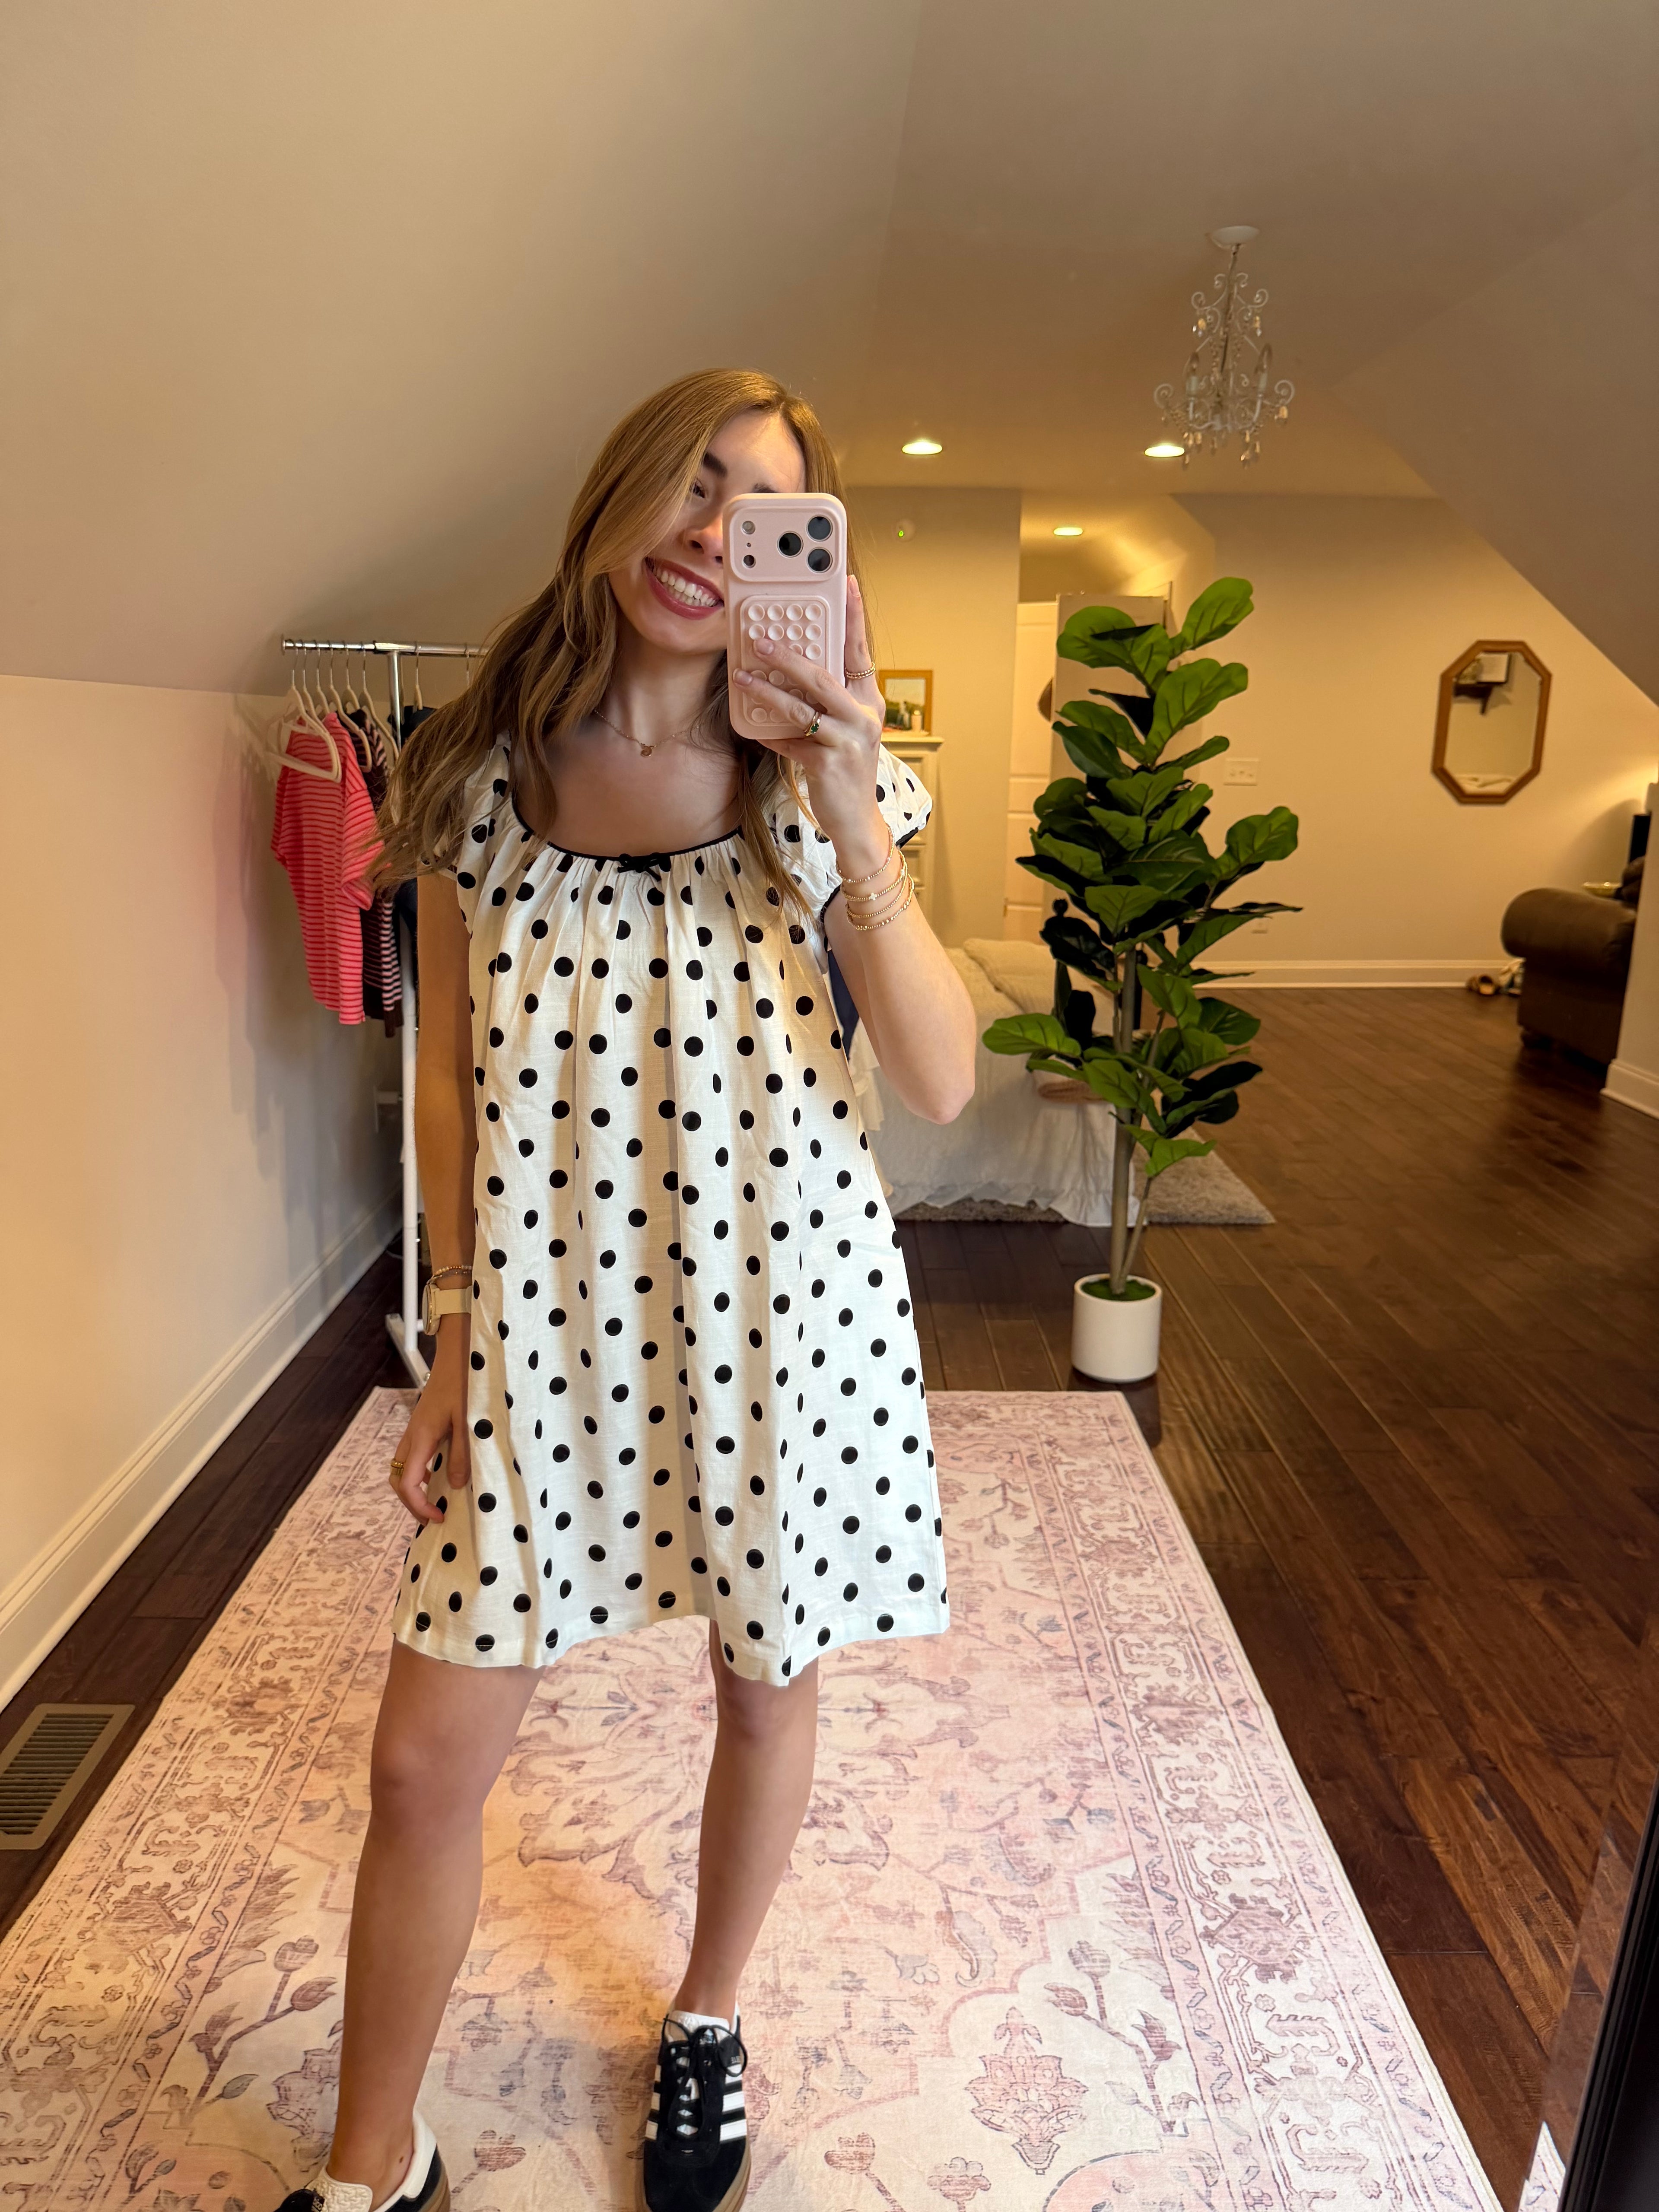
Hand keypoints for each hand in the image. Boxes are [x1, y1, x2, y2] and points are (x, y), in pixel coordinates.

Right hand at [387, 1323, 471, 1522]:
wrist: (457, 1357)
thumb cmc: (464, 1385)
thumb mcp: (468, 1422)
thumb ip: (462, 1455)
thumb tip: (456, 1486)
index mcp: (421, 1438)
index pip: (406, 1483)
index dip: (418, 1506)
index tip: (438, 1517)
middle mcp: (411, 1437)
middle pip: (397, 1480)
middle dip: (411, 1503)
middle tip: (434, 1516)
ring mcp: (414, 1432)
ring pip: (401, 1468)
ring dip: (414, 1489)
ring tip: (435, 1501)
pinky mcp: (422, 1427)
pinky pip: (412, 1457)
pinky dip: (420, 1473)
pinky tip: (439, 1476)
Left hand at [730, 574, 887, 868]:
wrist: (857, 820)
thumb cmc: (845, 770)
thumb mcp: (843, 730)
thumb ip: (825, 703)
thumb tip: (789, 674)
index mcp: (868, 701)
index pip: (860, 651)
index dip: (853, 617)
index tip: (847, 584)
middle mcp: (864, 716)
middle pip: (823, 675)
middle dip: (788, 655)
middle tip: (761, 638)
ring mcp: (849, 740)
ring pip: (801, 706)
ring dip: (767, 689)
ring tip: (742, 677)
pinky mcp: (830, 763)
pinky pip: (790, 740)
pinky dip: (771, 733)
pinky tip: (754, 727)